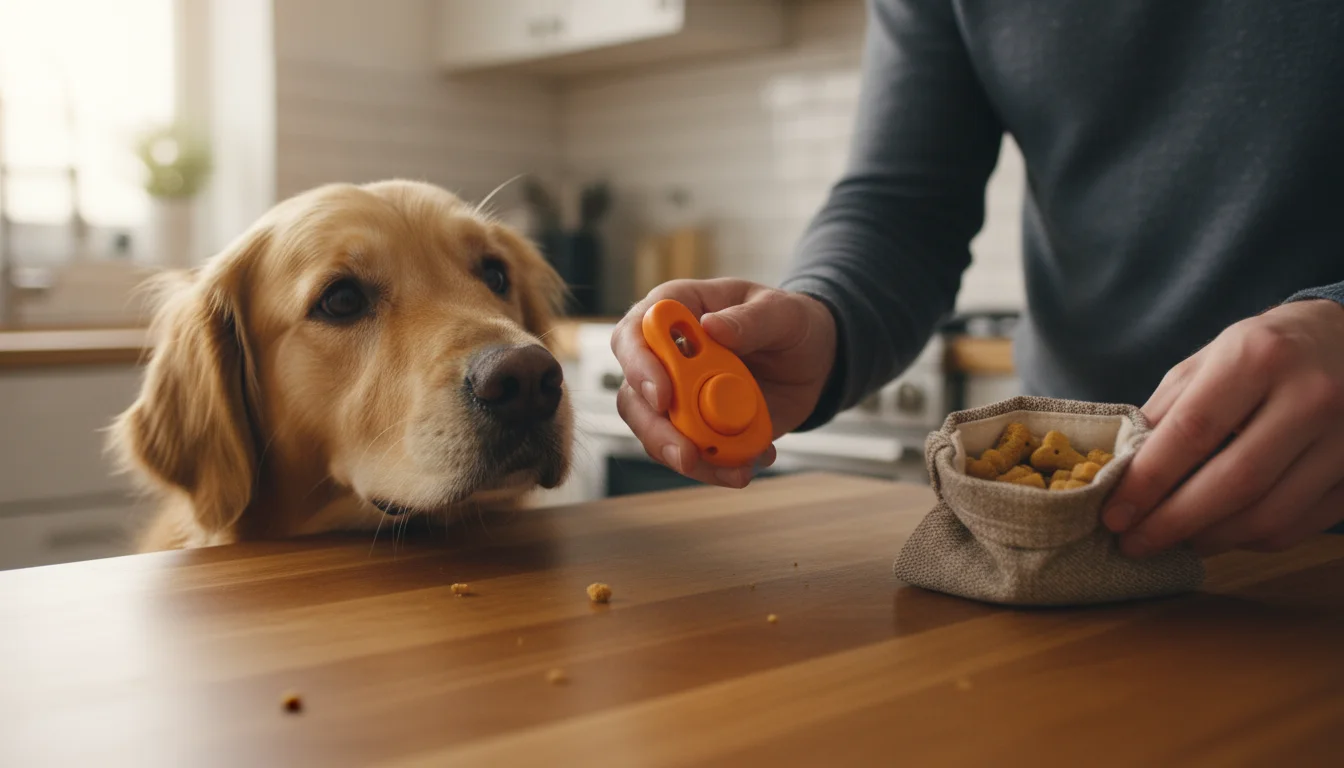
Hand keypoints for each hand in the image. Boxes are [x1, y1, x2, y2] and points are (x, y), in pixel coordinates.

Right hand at [611, 278, 837, 487]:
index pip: (634, 334)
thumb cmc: (789, 324)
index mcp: (678, 312)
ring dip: (688, 458)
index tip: (661, 396)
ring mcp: (678, 396)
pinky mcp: (696, 426)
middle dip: (656, 430)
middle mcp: (666, 356)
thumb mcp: (782, 312)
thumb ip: (750, 320)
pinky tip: (747, 465)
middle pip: (635, 395)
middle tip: (687, 454)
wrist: (811, 363)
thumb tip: (711, 327)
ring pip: (656, 433)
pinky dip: (716, 467)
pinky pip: (690, 453)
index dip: (638, 366)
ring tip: (734, 470)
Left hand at [1104, 299, 1343, 556]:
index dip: (1148, 481)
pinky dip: (1253, 539)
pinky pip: (1301, 525)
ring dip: (1212, 539)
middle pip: (1234, 482)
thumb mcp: (1210, 359)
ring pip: (1271, 515)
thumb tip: (1123, 471)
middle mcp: (1311, 396)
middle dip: (1174, 523)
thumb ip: (1167, 410)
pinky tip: (1222, 533)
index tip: (1113, 515)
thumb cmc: (1266, 351)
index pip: (1192, 432)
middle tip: (1133, 543)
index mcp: (1259, 357)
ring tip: (1174, 542)